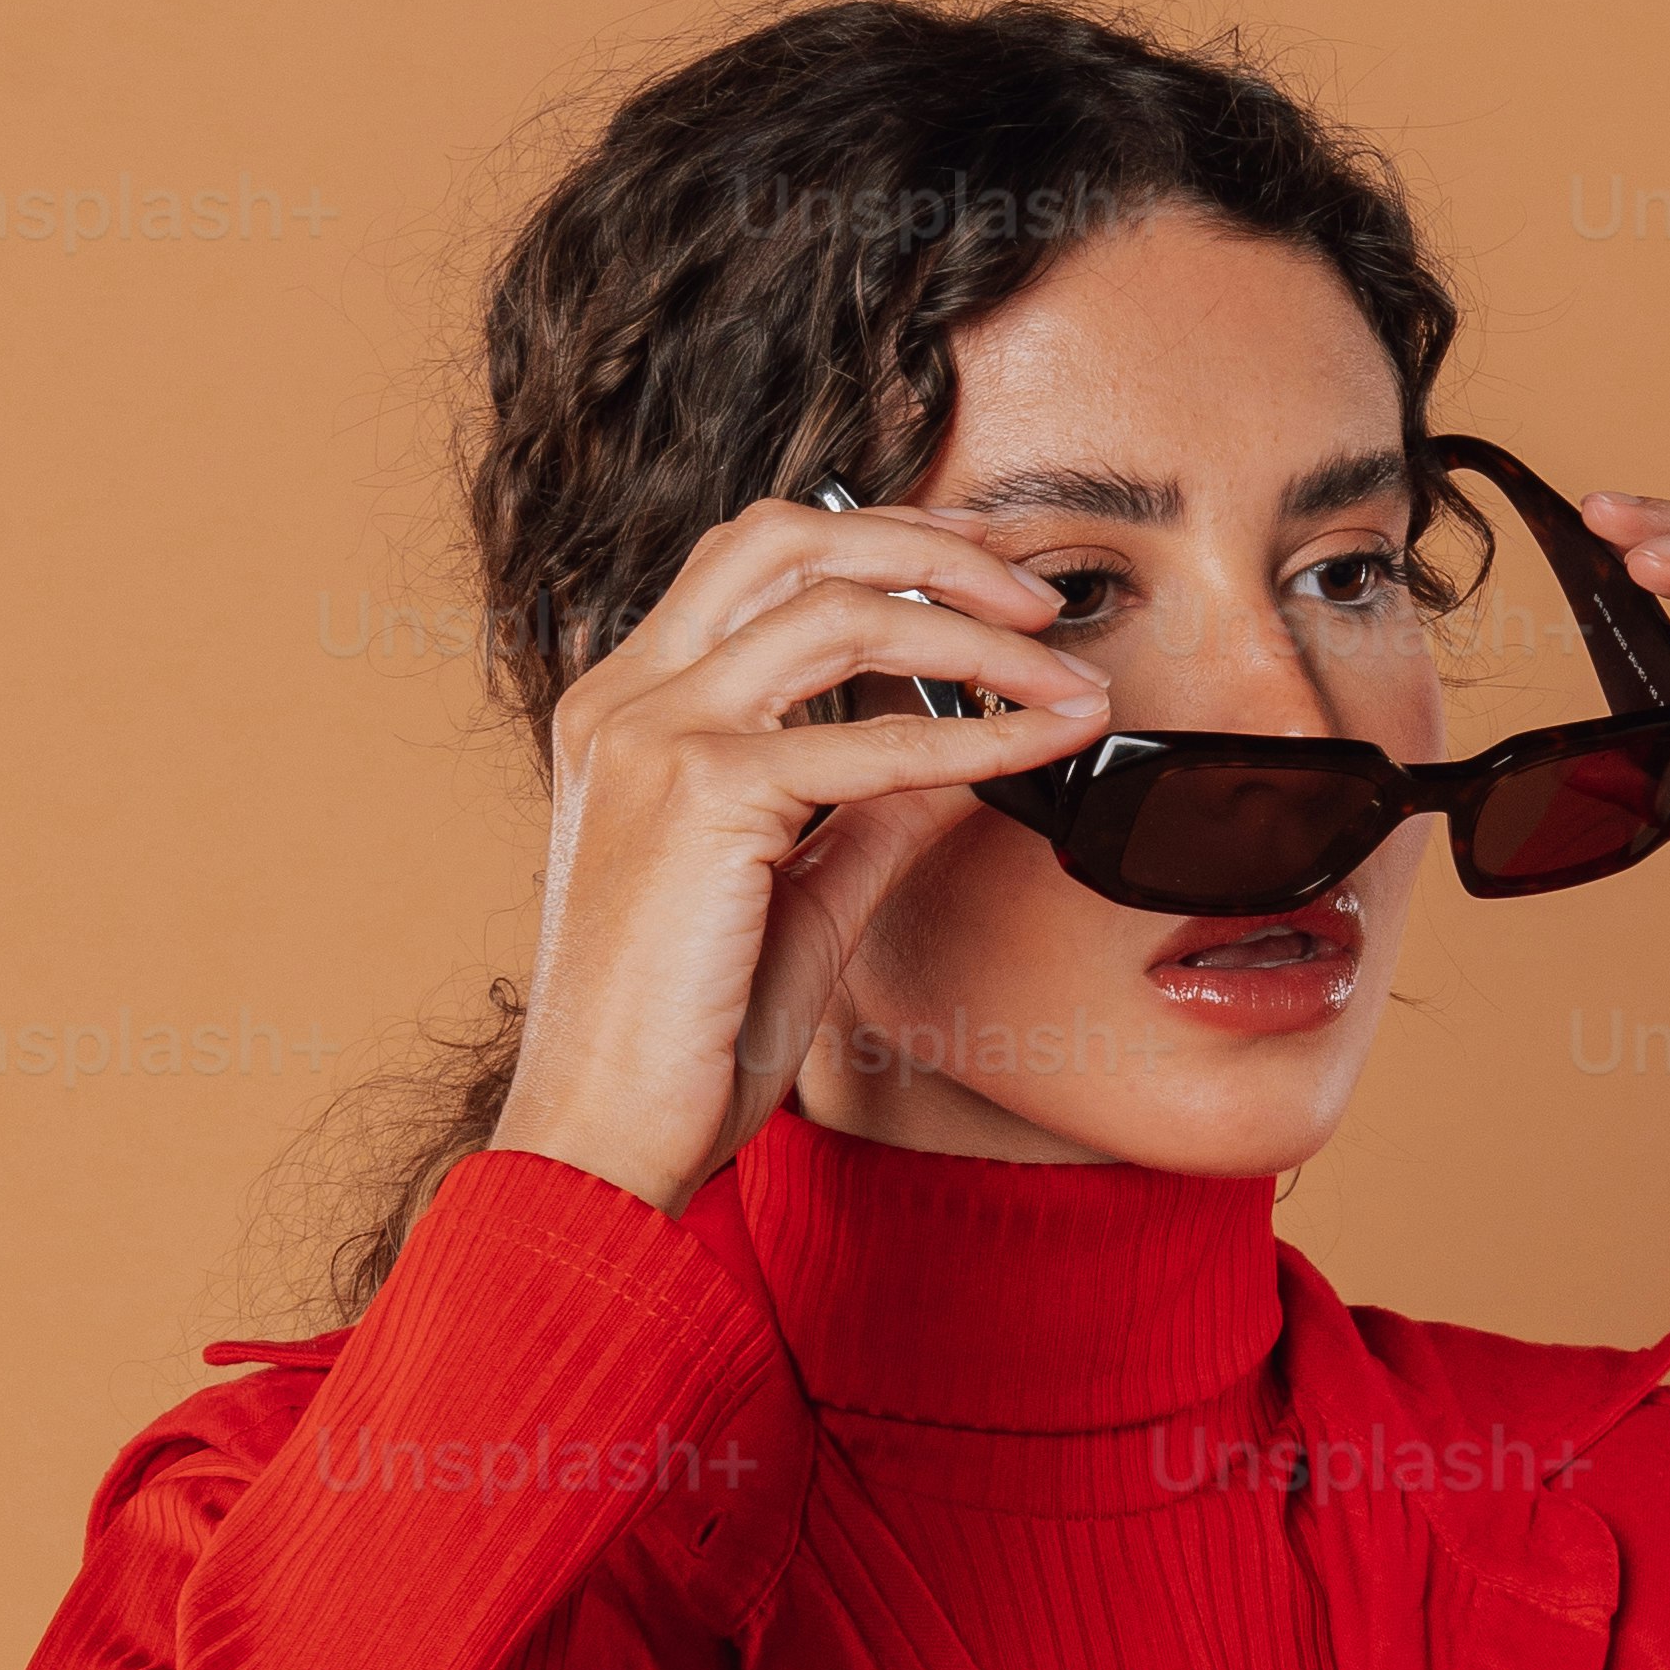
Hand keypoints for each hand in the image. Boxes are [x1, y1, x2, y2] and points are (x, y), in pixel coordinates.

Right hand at [489, 501, 1105, 1212]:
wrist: (606, 1131)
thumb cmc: (684, 1035)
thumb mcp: (796, 893)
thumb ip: (871, 808)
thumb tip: (972, 751)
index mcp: (625, 708)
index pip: (755, 562)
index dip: (881, 543)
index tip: (983, 575)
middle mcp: (625, 697)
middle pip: (790, 538)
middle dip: (931, 544)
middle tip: (1037, 593)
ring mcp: (653, 734)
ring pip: (840, 610)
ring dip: (978, 632)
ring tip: (1063, 674)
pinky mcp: (699, 793)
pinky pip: (876, 742)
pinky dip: (979, 739)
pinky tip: (1042, 747)